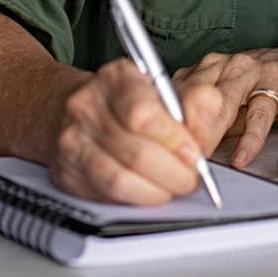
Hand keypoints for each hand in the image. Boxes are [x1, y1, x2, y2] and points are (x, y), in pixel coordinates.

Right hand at [45, 58, 224, 205]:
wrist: (72, 109)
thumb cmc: (124, 100)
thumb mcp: (162, 88)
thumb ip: (194, 101)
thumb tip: (210, 116)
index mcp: (114, 78)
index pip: (142, 114)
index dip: (174, 140)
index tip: (194, 152)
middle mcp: (86, 107)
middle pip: (136, 153)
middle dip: (174, 172)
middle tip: (191, 176)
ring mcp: (72, 141)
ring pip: (120, 179)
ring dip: (158, 190)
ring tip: (173, 185)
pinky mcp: (67, 172)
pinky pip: (107, 195)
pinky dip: (137, 198)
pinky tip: (150, 190)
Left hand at [174, 45, 277, 168]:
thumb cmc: (258, 90)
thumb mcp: (223, 107)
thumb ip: (200, 124)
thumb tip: (174, 154)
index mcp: (202, 70)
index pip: (174, 94)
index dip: (164, 123)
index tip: (157, 149)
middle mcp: (222, 66)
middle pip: (193, 95)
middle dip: (183, 129)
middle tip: (176, 158)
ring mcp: (249, 71)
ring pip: (223, 100)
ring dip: (210, 131)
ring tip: (202, 157)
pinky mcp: (276, 83)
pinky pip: (260, 113)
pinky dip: (250, 138)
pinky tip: (242, 156)